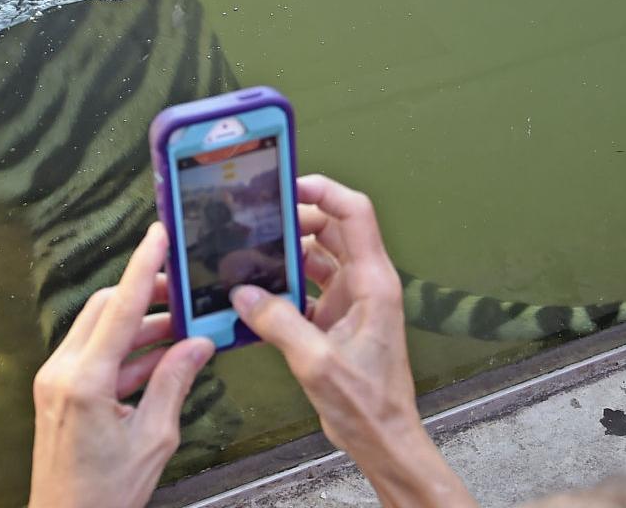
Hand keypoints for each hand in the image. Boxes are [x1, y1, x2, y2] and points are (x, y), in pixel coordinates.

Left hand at [28, 224, 215, 507]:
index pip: (118, 308)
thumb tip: (197, 344)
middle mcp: (62, 372)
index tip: (158, 235)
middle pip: (105, 310)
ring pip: (99, 330)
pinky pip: (94, 355)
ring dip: (139, 327)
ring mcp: (55, 381)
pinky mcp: (57, 392)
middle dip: (145, 297)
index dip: (142, 267)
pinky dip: (126, 353)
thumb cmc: (105, 494)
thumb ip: (174, 382)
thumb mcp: (154, 438)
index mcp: (85, 382)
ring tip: (182, 332)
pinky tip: (160, 360)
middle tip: (185, 295)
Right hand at [229, 175, 476, 507]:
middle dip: (295, 221)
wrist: (382, 438)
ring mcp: (351, 301)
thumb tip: (243, 293)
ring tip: (250, 255)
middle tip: (257, 223)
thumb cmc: (367, 403)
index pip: (354, 214)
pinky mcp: (336, 319)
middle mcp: (365, 284)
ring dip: (286, 254)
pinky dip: (284, 284)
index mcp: (373, 282)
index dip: (323, 191)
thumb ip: (278, 321)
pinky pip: (307, 287)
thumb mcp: (317, 361)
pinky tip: (257, 293)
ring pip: (317, 257)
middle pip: (331, 229)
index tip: (287, 186)